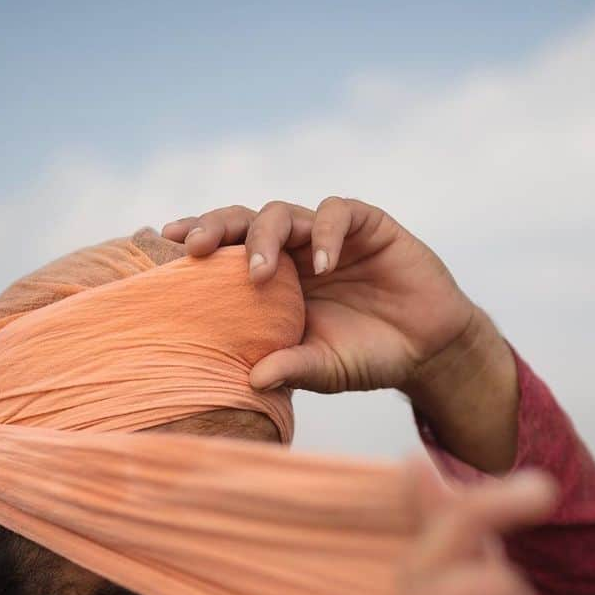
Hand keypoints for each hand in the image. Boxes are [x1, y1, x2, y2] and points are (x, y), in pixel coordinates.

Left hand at [161, 198, 477, 394]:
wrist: (427, 349)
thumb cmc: (367, 357)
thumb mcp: (324, 368)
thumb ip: (291, 368)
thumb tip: (250, 382)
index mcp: (275, 279)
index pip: (228, 249)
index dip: (200, 240)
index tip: (168, 244)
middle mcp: (296, 250)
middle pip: (246, 220)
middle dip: (216, 227)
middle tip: (196, 249)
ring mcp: (330, 235)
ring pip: (284, 213)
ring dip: (265, 237)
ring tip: (259, 274)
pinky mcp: (368, 225)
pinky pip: (338, 213)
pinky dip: (327, 234)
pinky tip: (326, 265)